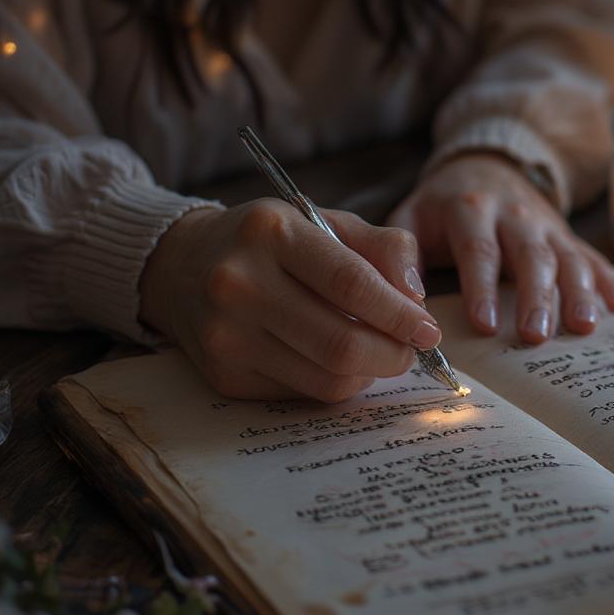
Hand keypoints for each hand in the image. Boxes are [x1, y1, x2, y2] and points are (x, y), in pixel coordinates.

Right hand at [138, 201, 438, 402]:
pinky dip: (336, 381)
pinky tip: (337, 359)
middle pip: (341, 343)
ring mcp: (227, 335)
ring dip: (370, 372)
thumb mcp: (327, 221)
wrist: (183, 265)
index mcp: (272, 233)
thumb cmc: (274, 241)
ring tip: (380, 352)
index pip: (351, 284)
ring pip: (326, 377)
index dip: (400, 314)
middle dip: (394, 355)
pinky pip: (303, 392)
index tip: (429, 330)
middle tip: (412, 351)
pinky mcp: (224, 375)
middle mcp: (240, 283)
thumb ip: (384, 248)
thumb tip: (417, 300)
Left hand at [388, 153, 613, 343]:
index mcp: (471, 210)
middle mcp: (514, 215)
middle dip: (535, 296)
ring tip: (583, 326)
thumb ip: (402, 255)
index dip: (481, 287)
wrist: (486, 162)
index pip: (479, 250)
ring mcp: (546, 224)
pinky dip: (609, 280)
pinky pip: (591, 255)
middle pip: (529, 255)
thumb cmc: (442, 204)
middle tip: (536, 335)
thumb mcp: (411, 216)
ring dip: (577, 291)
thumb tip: (404, 302)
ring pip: (566, 256)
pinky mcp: (566, 234)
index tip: (484, 324)